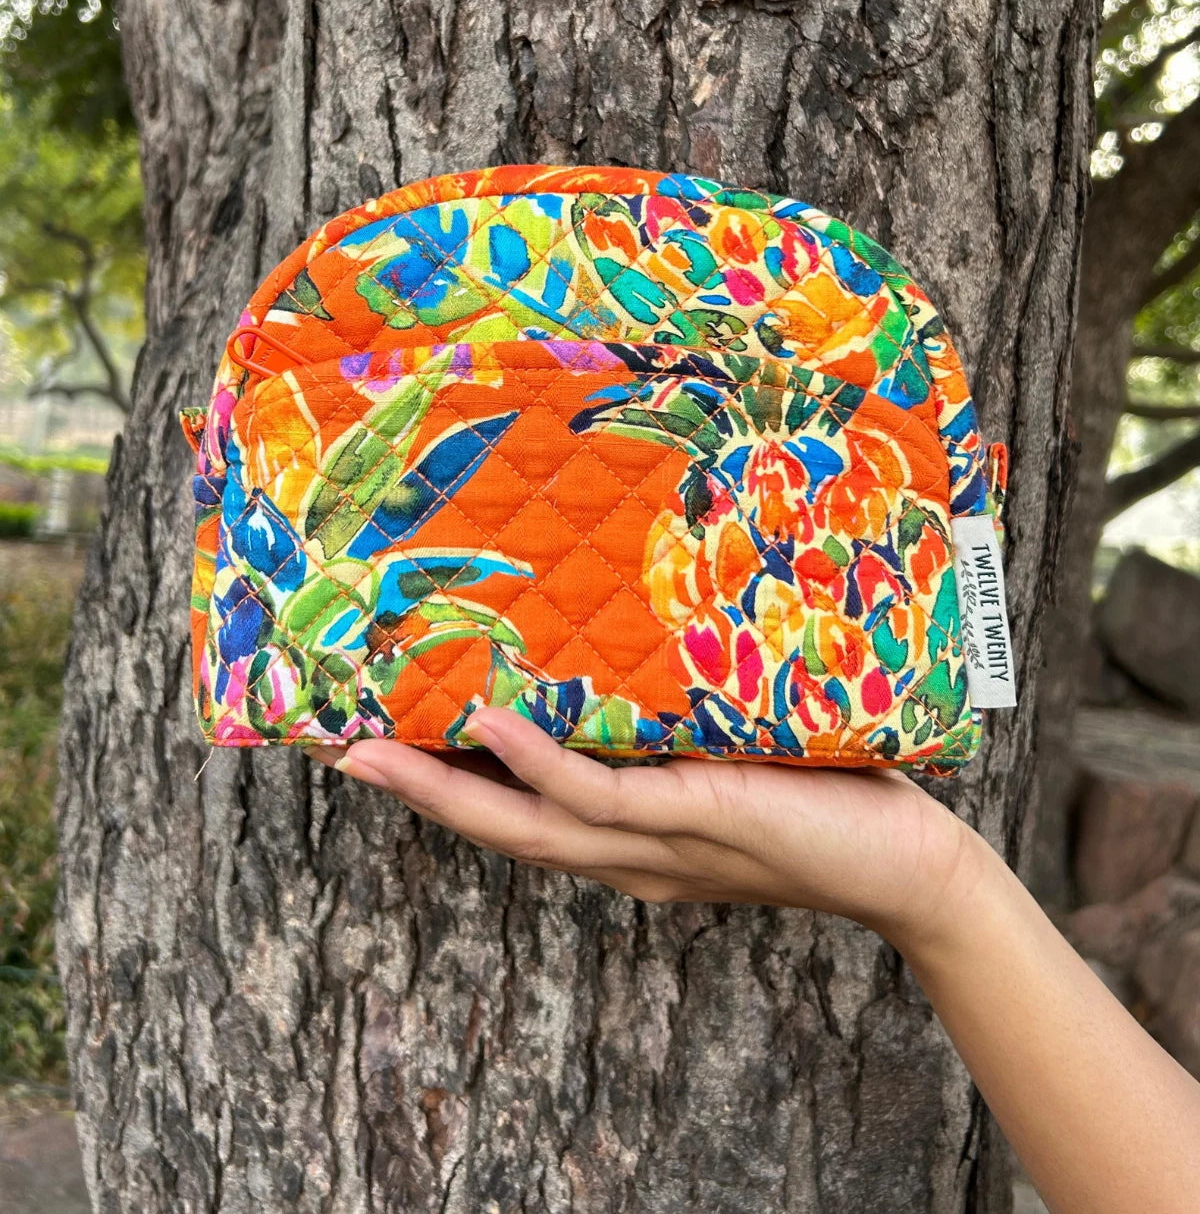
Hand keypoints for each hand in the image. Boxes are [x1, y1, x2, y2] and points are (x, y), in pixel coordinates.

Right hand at [306, 706, 985, 946]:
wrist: (907, 862)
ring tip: (368, 753)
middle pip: (500, 830)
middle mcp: (628, 855)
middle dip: (416, 795)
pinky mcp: (691, 822)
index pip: (525, 816)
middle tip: (337, 755)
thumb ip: (675, 730)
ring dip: (442, 790)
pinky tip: (489, 726)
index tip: (387, 748)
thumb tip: (630, 655)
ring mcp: (654, 846)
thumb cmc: (823, 800)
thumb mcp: (728, 760)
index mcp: (631, 843)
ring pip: (526, 824)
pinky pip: (596, 798)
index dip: (452, 787)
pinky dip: (535, 764)